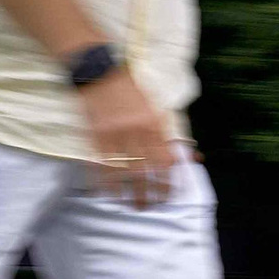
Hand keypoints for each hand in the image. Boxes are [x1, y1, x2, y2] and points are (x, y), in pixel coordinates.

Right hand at [78, 70, 177, 208]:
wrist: (99, 71)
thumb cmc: (130, 88)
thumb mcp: (154, 105)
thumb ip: (165, 129)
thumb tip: (182, 152)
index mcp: (155, 122)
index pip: (168, 157)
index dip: (172, 178)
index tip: (175, 193)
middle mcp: (138, 130)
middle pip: (149, 168)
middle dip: (154, 190)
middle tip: (156, 206)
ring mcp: (115, 133)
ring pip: (127, 170)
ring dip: (132, 191)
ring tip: (136, 207)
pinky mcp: (95, 135)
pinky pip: (102, 163)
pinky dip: (106, 182)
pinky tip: (110, 195)